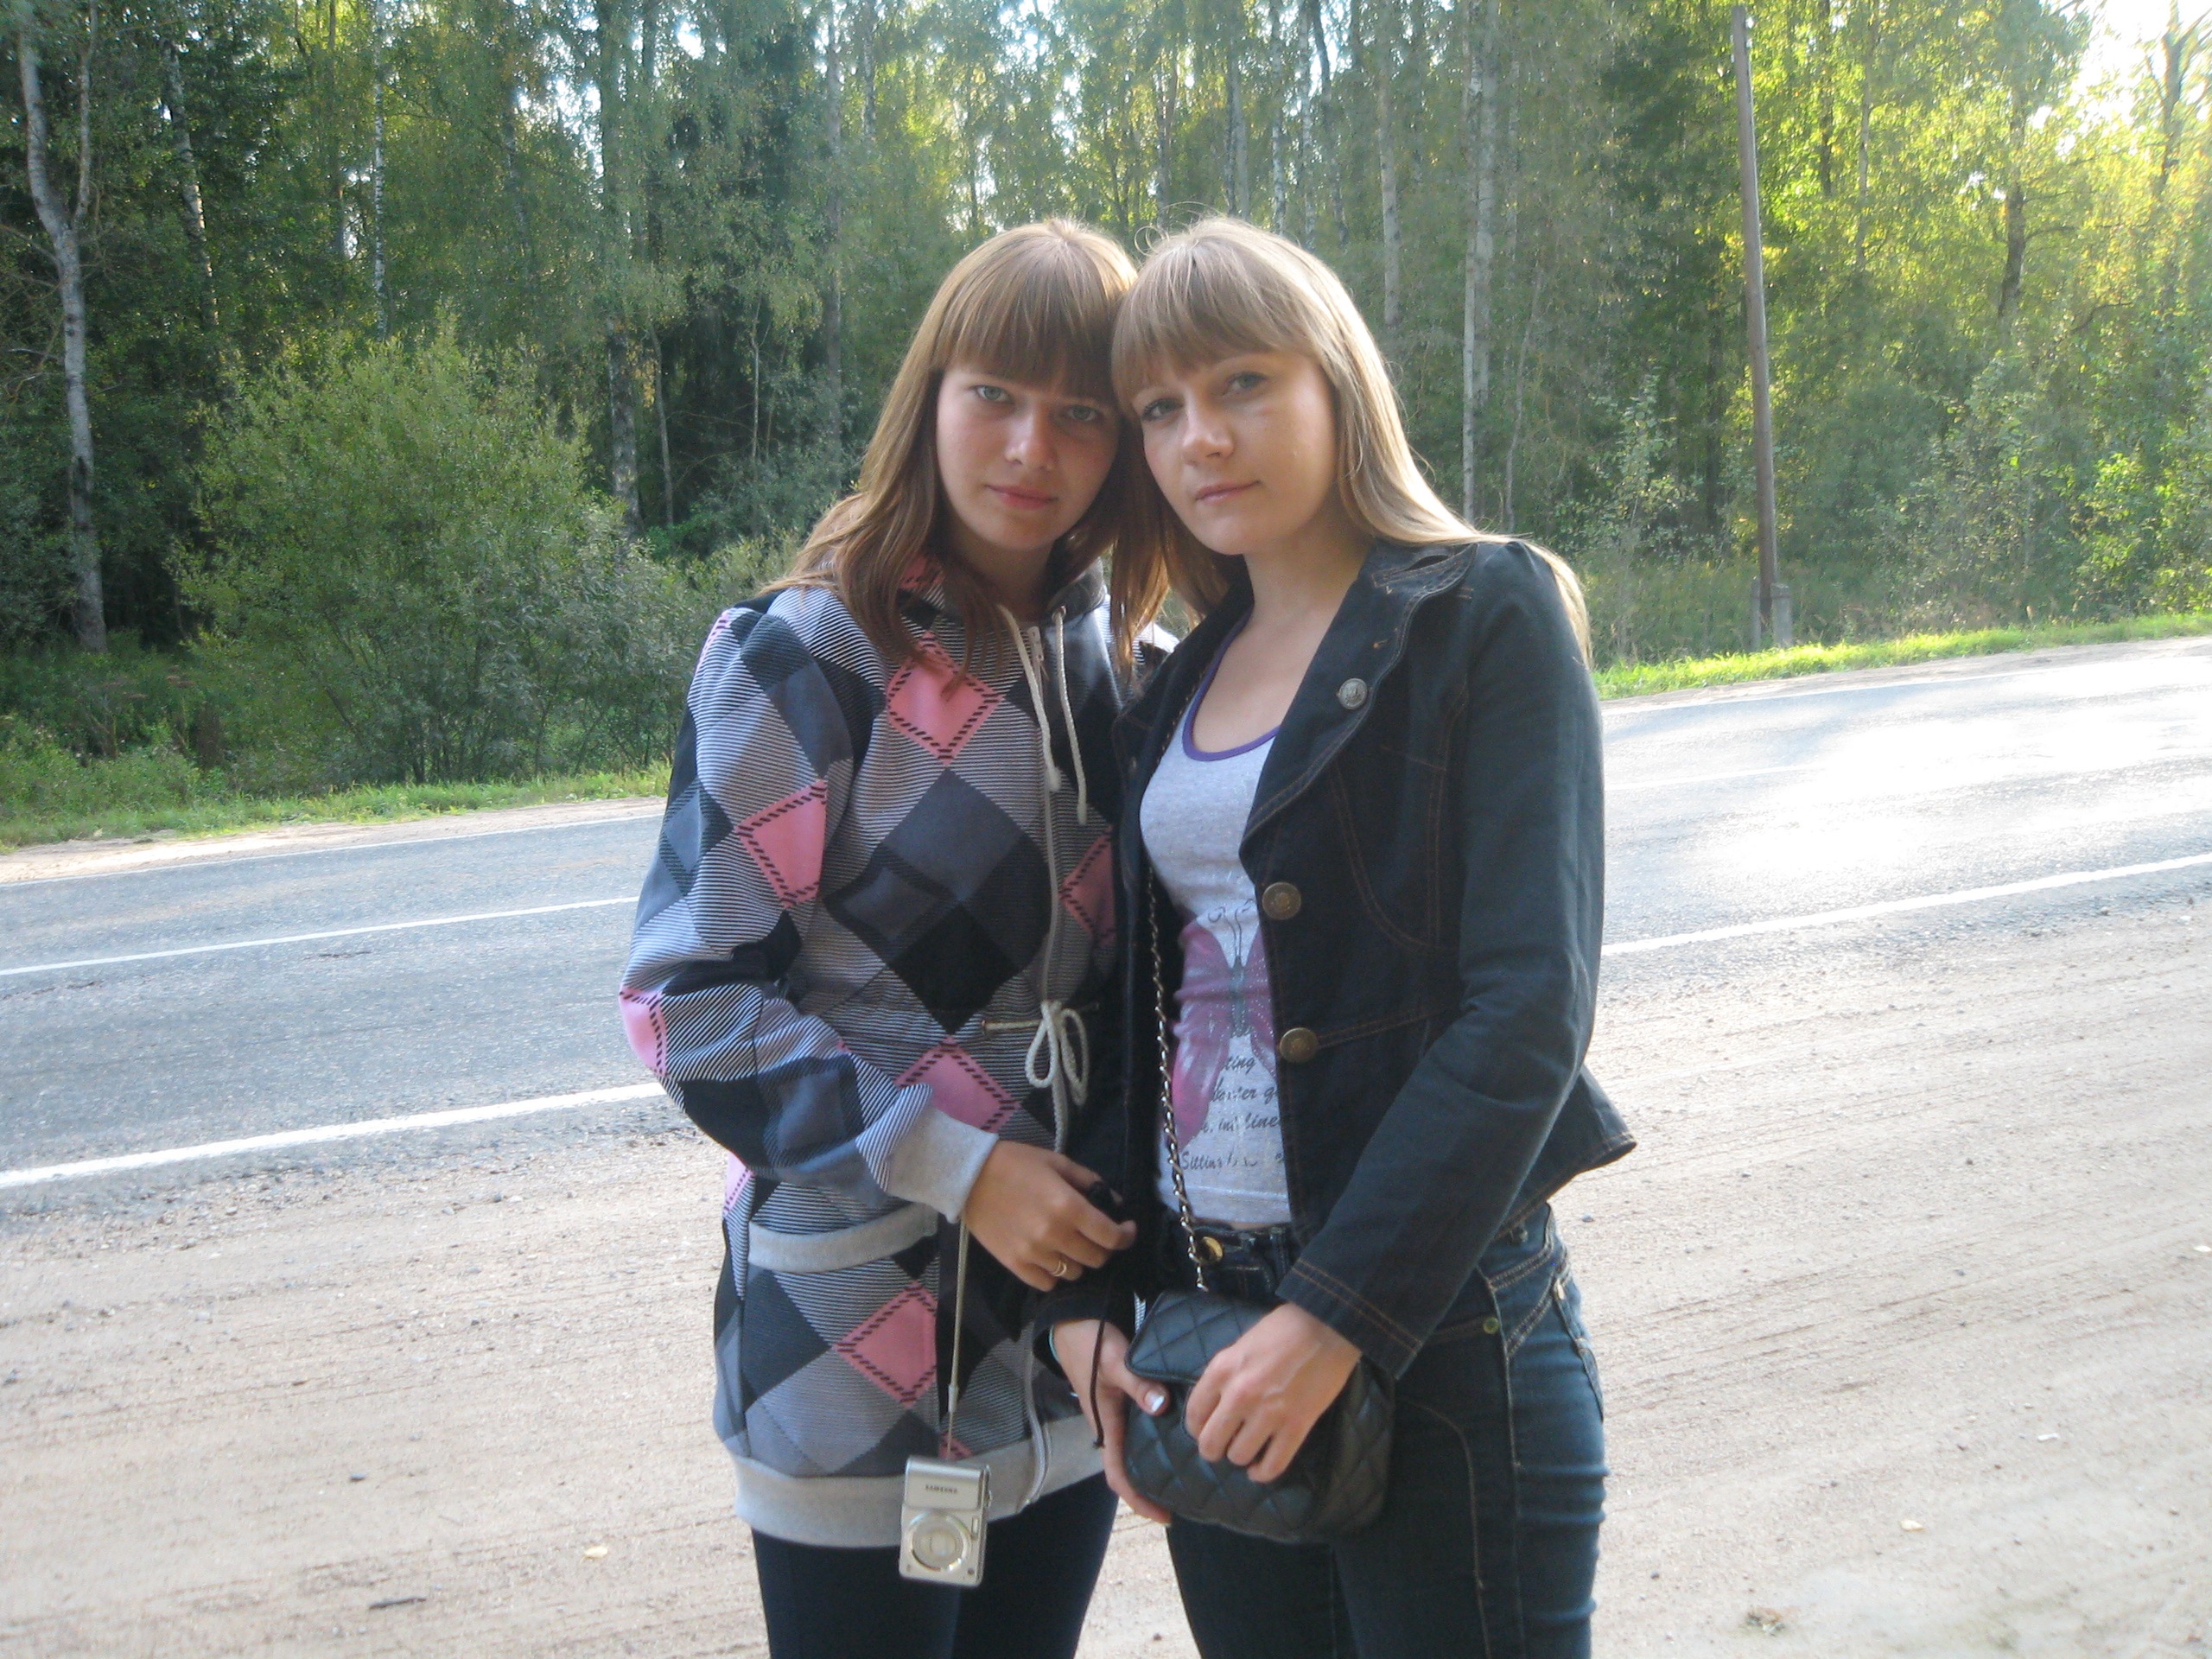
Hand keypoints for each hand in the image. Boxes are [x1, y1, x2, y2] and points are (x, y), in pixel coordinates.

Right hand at [962, 1143, 1135, 1291]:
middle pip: (1096, 1259)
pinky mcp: (1014, 1264)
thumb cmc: (1016, 1164)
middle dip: (1104, 1249)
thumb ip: (1090, 1182)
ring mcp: (1033, 1253)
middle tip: (1098, 1237)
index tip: (1127, 1231)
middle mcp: (1054, 1234)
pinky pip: (1047, 1283)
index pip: (1111, 1236)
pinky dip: (1055, 1274)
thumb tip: (1115, 1203)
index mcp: (1068, 1207)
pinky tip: (1052, 1257)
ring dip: (1079, 1262)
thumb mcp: (1058, 1163)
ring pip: (1073, 1273)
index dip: (1126, 1236)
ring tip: (1071, 1246)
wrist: (969, 1177)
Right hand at [1055, 1319, 1173, 1522]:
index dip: (1139, 1500)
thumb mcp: (1115, 1361)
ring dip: (1155, 1467)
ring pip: (1135, 1451)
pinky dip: (1157, 1441)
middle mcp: (1110, 1424)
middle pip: (1129, 1469)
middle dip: (1152, 1490)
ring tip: (1189, 1474)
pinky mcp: (1124, 1399)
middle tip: (1187, 1500)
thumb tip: (1161, 1407)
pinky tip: (1180, 1436)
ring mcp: (1116, 1413)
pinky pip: (1141, 1430)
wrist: (1073, 1318)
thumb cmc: (1090, 1341)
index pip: (1118, 1475)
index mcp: (1105, 1423)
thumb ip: (1138, 1383)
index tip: (1165, 1516)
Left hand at [1185, 1302, 1361, 1483]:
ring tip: (1247, 1451)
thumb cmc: (1283, 1328)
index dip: (1197, 1429)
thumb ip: (1226, 1374)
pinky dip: (1263, 1473)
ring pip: (1239, 1456)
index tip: (1204, 1431)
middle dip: (1213, 1450)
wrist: (1326, 1325)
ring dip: (1241, 1457)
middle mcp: (1239, 1395)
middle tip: (1222, 1447)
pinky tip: (1260, 1469)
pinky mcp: (1296, 1426)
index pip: (1194, 1414)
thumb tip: (1218, 1403)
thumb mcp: (1242, 1345)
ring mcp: (1268, 1413)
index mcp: (1222, 1370)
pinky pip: (1273, 1464)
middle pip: (1211, 1443)